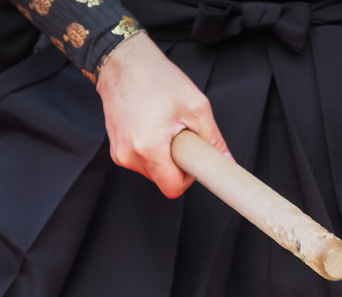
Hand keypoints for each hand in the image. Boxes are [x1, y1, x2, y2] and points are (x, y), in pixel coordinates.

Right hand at [96, 35, 228, 197]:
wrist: (123, 62)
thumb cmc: (157, 78)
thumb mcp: (196, 106)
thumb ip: (213, 139)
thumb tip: (226, 161)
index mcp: (148, 148)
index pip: (173, 188)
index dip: (188, 178)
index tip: (193, 160)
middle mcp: (129, 155)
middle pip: (162, 180)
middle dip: (176, 164)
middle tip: (180, 135)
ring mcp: (119, 152)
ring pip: (151, 171)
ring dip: (163, 156)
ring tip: (164, 127)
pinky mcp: (115, 147)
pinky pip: (140, 159)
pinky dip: (150, 149)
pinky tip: (151, 126)